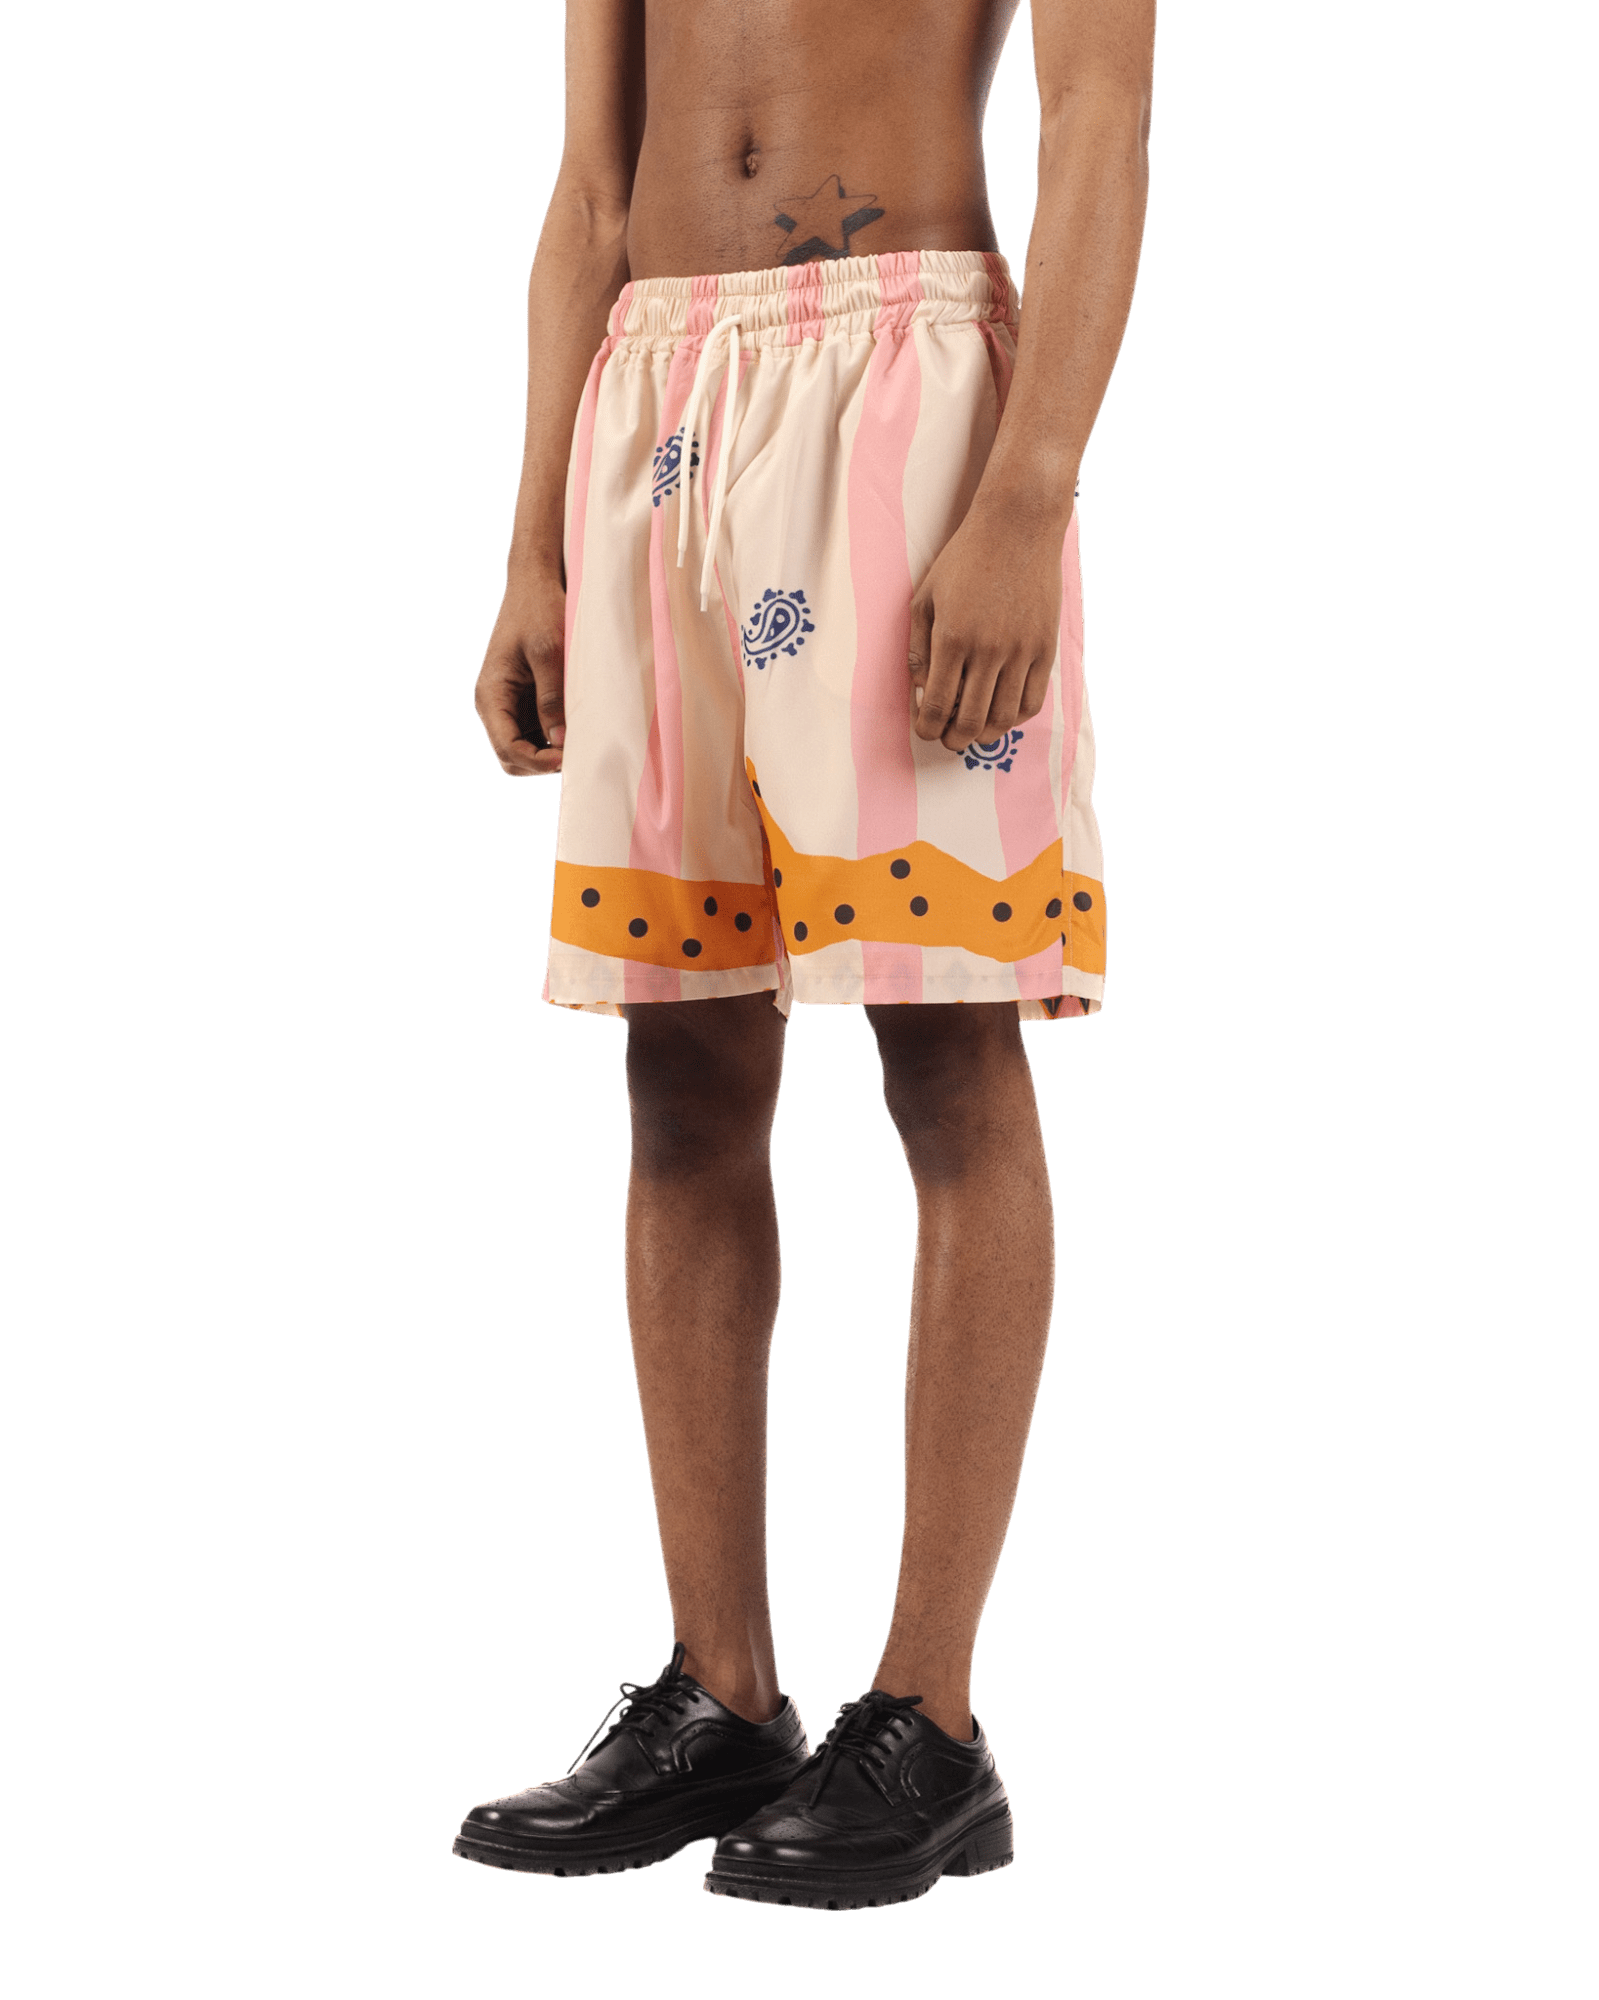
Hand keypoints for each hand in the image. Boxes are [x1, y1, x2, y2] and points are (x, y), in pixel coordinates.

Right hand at [474, 567, 567, 774]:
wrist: (536, 584)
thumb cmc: (539, 610)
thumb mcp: (549, 652)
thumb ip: (552, 698)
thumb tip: (561, 741)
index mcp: (491, 694)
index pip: (507, 748)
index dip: (538, 762)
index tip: (569, 758)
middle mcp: (494, 704)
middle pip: (511, 758)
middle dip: (541, 764)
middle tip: (576, 754)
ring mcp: (509, 705)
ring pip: (523, 751)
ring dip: (548, 754)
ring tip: (579, 743)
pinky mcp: (525, 701)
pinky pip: (536, 734)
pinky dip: (553, 740)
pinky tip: (576, 730)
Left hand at [907, 505, 1065, 754]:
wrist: (1018, 526)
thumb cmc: (965, 559)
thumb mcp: (926, 597)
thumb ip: (918, 646)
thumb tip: (920, 689)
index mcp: (952, 638)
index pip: (938, 704)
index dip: (929, 727)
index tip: (926, 731)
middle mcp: (989, 649)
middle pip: (971, 720)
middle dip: (954, 739)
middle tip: (948, 740)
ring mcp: (1022, 650)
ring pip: (1004, 717)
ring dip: (986, 735)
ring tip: (974, 733)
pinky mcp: (1045, 647)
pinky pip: (1033, 700)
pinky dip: (1016, 718)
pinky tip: (1003, 714)